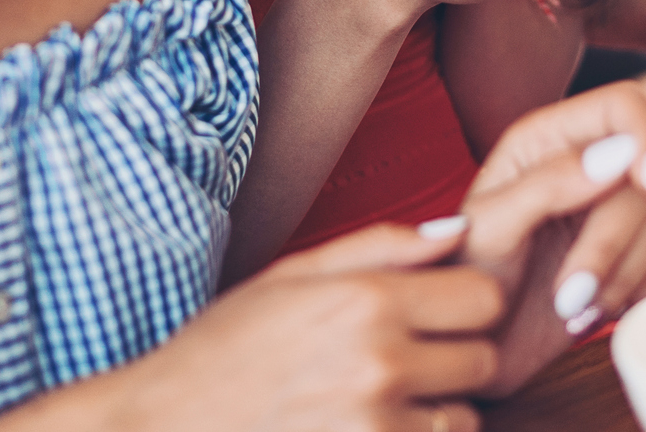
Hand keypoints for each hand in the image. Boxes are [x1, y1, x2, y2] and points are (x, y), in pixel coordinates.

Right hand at [122, 221, 502, 430]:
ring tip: (372, 403)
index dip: (464, 305)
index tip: (435, 314)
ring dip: (432, 414)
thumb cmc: (222, 352)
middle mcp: (380, 364)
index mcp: (365, 301)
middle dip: (452, 361)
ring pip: (462, 420)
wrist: (160, 428)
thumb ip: (382, 247)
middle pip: (483, 362)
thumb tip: (459, 233)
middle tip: (400, 362)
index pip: (485, 298)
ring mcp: (375, 427)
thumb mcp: (291, 276)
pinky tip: (359, 430)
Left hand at [459, 84, 645, 396]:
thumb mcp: (490, 228)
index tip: (643, 181)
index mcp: (548, 140)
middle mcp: (588, 170)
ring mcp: (613, 216)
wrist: (473, 350)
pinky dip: (640, 294)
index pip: (624, 106)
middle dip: (609, 245)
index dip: (645, 136)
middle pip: (644, 181)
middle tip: (569, 295)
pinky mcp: (633, 261)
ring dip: (619, 278)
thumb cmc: (466, 280)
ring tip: (570, 310)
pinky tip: (596, 313)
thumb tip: (619, 155)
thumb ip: (548, 184)